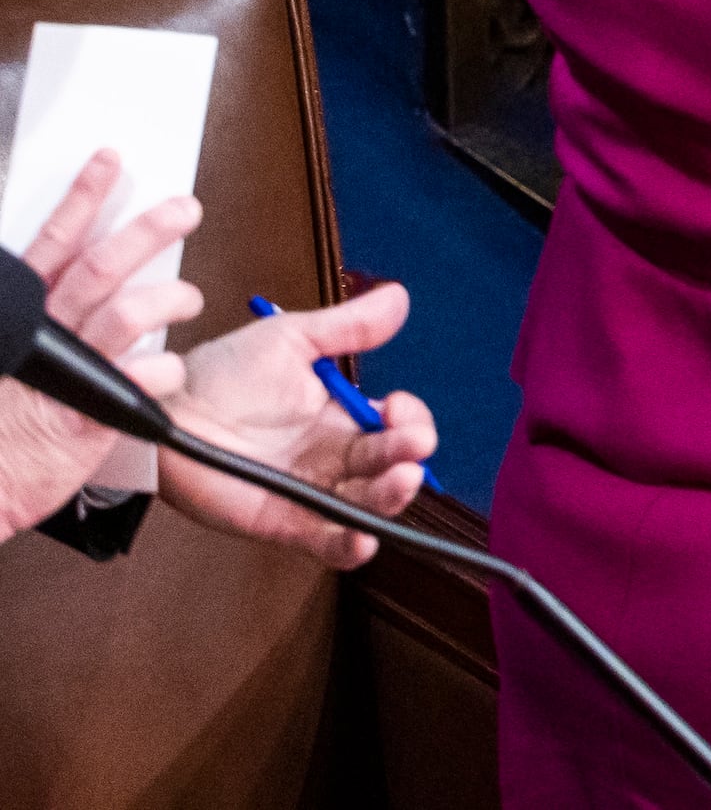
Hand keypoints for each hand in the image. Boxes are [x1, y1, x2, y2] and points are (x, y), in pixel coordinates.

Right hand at [0, 157, 198, 536]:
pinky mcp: (90, 413)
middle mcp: (51, 338)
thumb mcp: (22, 358)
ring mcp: (71, 373)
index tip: (109, 161)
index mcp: (30, 319)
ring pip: (130, 311)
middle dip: (148, 229)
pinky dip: (166, 368)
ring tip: (190, 297)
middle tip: (185, 207)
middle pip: (102, 266)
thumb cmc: (9, 424)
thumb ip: (58, 315)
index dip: (84, 200)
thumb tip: (104, 278)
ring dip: (171, 296)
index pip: (57, 245)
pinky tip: (169, 370)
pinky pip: (146, 376)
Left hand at [159, 282, 436, 566]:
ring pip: (365, 505)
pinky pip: (321, 542)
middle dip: (407, 455)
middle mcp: (331, 458)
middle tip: (412, 447)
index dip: (408, 419)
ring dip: (390, 497)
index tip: (398, 405)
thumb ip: (346, 326)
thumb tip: (398, 297)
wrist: (164, 409)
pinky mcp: (277, 521)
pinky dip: (347, 547)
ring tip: (400, 481)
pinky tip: (363, 539)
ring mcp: (307, 492)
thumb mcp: (290, 340)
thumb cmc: (221, 374)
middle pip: (388, 466)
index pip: (395, 426)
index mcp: (339, 418)